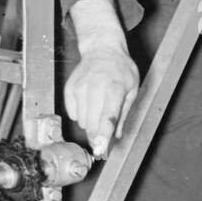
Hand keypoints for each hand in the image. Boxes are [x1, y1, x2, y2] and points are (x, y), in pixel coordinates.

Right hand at [64, 42, 138, 158]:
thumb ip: (124, 114)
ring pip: (82, 121)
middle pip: (92, 124)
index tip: (101, 150)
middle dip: (98, 136)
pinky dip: (82, 115)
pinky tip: (90, 103)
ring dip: (91, 124)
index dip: (103, 136)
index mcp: (114, 89)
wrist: (102, 50)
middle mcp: (94, 88)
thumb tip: (116, 136)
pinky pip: (73, 114)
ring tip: (100, 109)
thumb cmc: (121, 70)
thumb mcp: (132, 89)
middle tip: (103, 140)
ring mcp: (79, 88)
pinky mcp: (69, 89)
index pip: (107, 118)